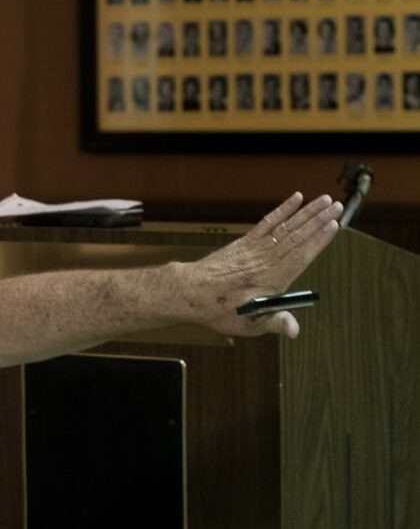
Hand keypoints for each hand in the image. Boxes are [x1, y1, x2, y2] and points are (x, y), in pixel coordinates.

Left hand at [182, 192, 342, 338]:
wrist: (190, 293)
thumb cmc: (219, 310)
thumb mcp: (248, 324)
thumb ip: (275, 323)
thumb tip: (295, 330)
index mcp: (270, 280)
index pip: (300, 256)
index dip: (318, 240)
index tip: (334, 225)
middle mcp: (264, 260)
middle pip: (297, 237)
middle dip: (319, 220)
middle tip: (339, 206)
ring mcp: (254, 249)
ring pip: (285, 227)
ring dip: (307, 212)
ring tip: (326, 200)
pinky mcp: (245, 243)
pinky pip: (267, 222)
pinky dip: (282, 210)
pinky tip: (296, 198)